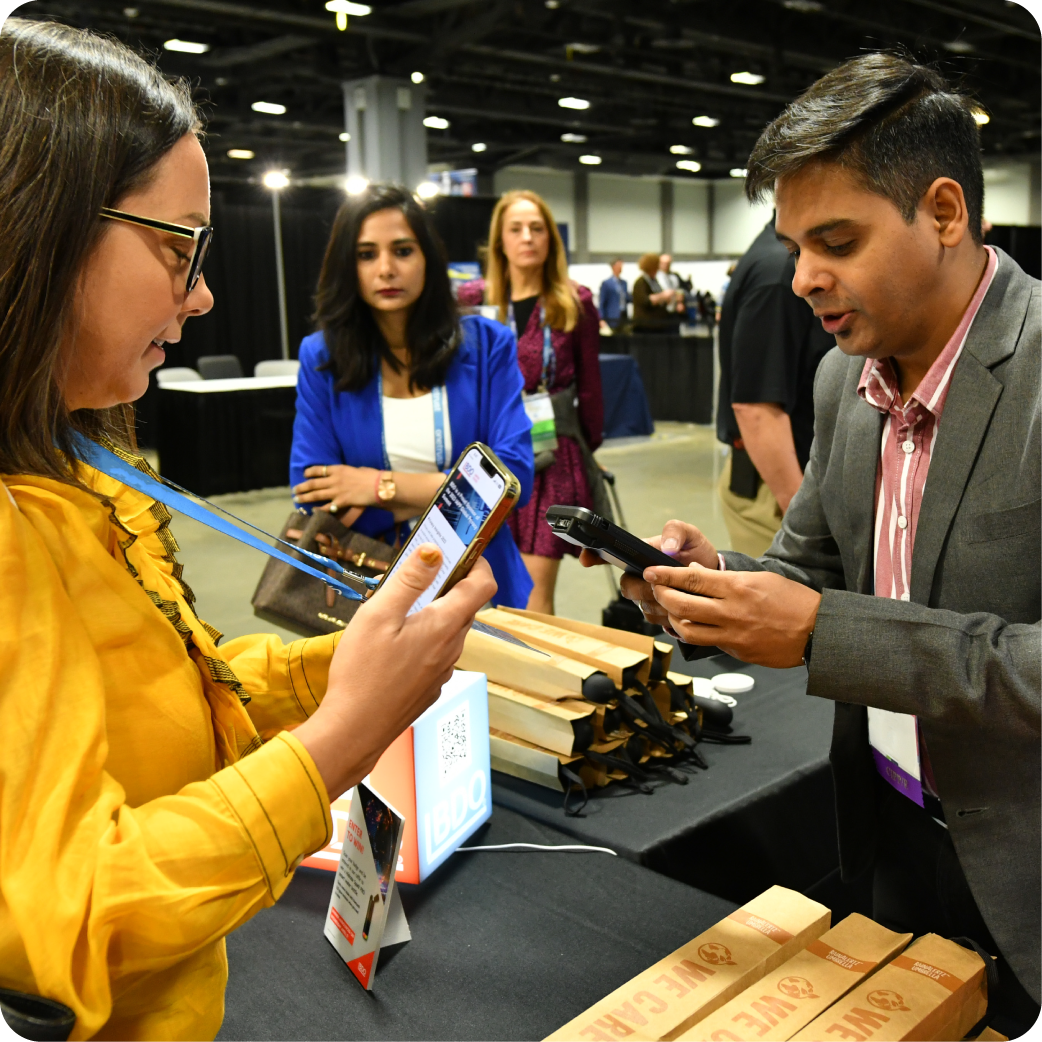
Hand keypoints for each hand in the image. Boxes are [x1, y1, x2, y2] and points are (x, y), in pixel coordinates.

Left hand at [293, 464, 378, 519]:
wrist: (378, 486)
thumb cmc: (372, 476)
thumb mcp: (359, 470)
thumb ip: (350, 473)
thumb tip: (350, 474)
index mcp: (339, 469)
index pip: (319, 469)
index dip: (310, 472)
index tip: (304, 474)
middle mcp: (334, 479)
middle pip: (313, 483)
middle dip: (302, 487)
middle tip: (295, 490)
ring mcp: (336, 491)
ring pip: (316, 494)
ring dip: (305, 497)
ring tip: (297, 499)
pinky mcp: (341, 502)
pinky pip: (327, 507)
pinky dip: (319, 510)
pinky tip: (313, 512)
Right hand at [293, 546, 497, 798]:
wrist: (354, 731)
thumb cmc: (363, 672)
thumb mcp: (379, 615)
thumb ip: (409, 580)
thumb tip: (434, 550)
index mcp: (444, 625)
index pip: (483, 585)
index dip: (478, 562)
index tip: (459, 551)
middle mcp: (452, 648)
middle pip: (464, 607)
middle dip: (447, 586)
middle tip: (416, 576)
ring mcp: (443, 671)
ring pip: (448, 631)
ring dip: (433, 613)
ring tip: (397, 610)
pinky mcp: (429, 688)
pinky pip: (436, 653)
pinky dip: (424, 639)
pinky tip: (393, 646)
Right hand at [580, 519, 717, 634]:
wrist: (712, 577)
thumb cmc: (696, 553)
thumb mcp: (690, 534)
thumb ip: (676, 531)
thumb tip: (667, 547)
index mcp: (639, 553)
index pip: (608, 554)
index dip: (593, 556)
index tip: (587, 558)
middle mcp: (638, 575)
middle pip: (626, 586)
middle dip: (643, 586)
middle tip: (661, 582)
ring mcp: (645, 595)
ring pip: (641, 604)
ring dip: (660, 600)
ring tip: (680, 591)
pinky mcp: (656, 612)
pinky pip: (654, 617)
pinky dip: (668, 612)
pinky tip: (682, 603)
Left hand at [643, 562, 819, 667]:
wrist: (818, 632)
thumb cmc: (792, 600)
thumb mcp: (761, 578)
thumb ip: (725, 578)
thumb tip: (694, 574)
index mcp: (738, 587)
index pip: (691, 579)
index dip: (666, 575)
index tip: (650, 571)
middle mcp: (731, 611)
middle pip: (682, 604)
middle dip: (662, 595)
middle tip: (656, 589)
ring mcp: (733, 635)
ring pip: (687, 630)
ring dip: (673, 619)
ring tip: (671, 610)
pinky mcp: (737, 652)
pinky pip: (707, 643)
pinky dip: (695, 633)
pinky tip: (692, 626)